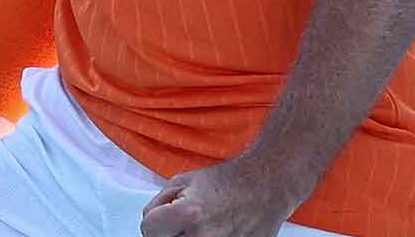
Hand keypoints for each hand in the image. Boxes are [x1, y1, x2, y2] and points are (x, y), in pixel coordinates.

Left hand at [139, 153, 311, 236]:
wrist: (265, 189)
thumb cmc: (227, 182)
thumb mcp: (182, 181)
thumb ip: (159, 206)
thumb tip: (151, 224)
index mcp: (189, 215)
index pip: (148, 230)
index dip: (154, 221)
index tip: (162, 218)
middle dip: (169, 233)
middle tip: (184, 222)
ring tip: (202, 225)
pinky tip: (216, 230)